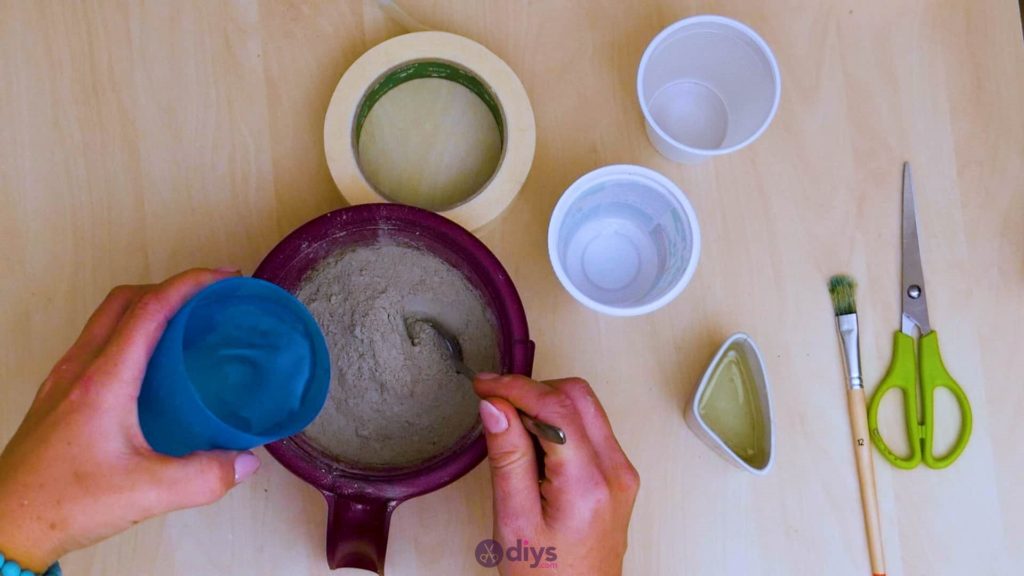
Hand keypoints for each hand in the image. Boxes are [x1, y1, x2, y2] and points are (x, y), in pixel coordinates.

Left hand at [0, 269, 261, 571]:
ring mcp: (63, 381)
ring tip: (185, 326)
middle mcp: (79, 370)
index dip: (191, 284)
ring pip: (106, 321)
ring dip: (146, 309)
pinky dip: (128, 337)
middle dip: (170, 286)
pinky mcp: (58, 399)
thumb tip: (246, 461)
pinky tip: (151, 370)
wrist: (6, 528)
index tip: (225, 279)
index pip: (150, 308)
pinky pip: (96, 346)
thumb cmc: (63, 504)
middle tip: (209, 298)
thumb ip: (205, 476)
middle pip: (124, 300)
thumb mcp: (147, 493)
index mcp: (103, 380)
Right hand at [474, 375, 638, 575]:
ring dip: (546, 405)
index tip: (484, 384)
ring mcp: (622, 473)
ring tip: (511, 432)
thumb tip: (494, 405)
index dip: (516, 386)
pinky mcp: (619, 476)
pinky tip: (534, 447)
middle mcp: (615, 471)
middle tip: (494, 404)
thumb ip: (507, 457)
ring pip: (586, 408)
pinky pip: (591, 429)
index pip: (556, 406)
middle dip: (533, 390)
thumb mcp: (513, 519)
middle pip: (578, 396)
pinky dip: (560, 424)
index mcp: (588, 483)